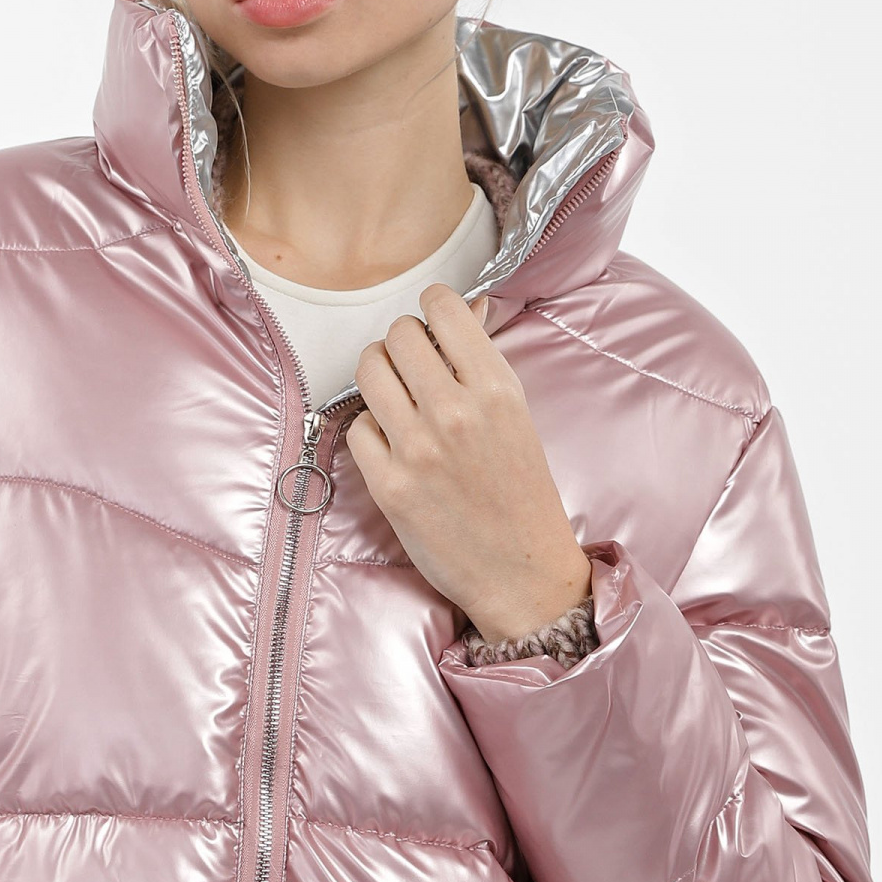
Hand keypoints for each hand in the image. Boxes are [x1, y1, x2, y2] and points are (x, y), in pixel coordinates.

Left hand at [341, 285, 593, 641]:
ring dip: (379, 376)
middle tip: (411, 364)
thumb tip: (464, 310)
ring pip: (369, 371)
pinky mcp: (388, 484)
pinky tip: (392, 443)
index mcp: (496, 389)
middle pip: (398, 335)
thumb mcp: (517, 417)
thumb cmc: (524, 496)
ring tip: (395, 396)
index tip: (433, 323)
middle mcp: (454, 412)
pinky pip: (357, 426)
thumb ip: (483, 364)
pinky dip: (371, 430)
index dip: (433, 309)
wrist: (522, 572)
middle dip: (402, 343)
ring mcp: (417, 448)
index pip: (443, 309)